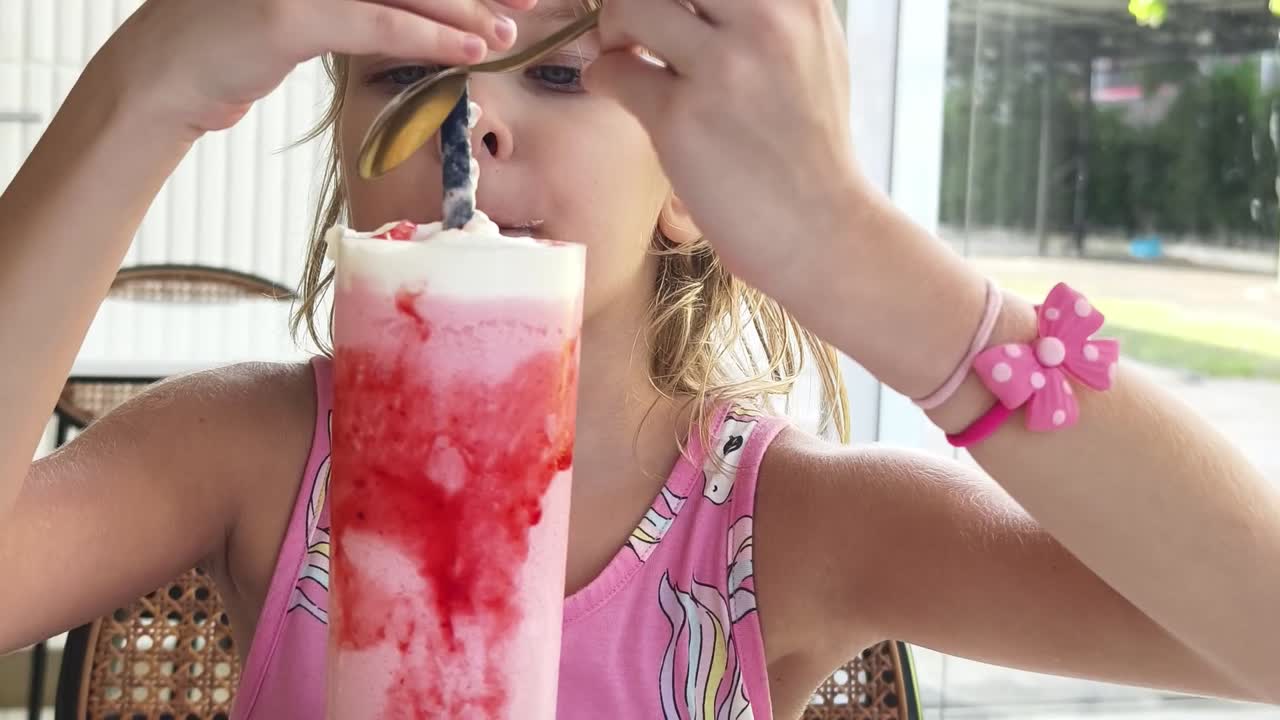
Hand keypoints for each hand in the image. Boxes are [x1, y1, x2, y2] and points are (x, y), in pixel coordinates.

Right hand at [100, 0, 533, 137]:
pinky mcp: (288, 14)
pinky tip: (472, 49)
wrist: (161, 76)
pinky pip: (377, 22)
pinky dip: (430, 36)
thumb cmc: (233, 44)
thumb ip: (355, 3)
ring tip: (510, 31)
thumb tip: (423, 13)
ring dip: (465, 10)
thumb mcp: (302, 10)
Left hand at [584, 0, 866, 298]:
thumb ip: (769, 8)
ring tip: (624, 53)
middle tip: (635, 20)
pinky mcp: (682, 120)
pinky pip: (612, 72)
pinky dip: (603, 77)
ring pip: (629, 5)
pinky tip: (619, 91)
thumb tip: (700, 0)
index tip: (668, 9)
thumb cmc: (809, 147)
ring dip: (612, 28)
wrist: (823, 232)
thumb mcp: (812, 50)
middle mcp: (765, 22)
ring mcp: (724, 70)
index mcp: (798, 0)